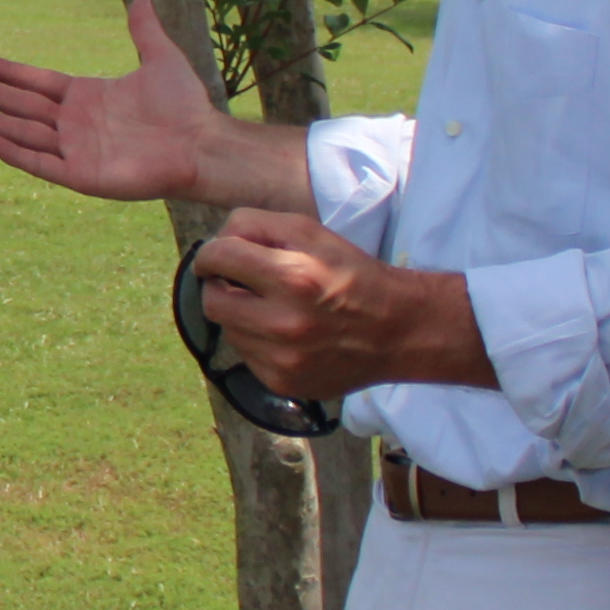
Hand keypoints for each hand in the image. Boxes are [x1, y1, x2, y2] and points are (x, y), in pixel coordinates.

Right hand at [0, 0, 229, 203]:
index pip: (36, 83)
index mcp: (87, 96)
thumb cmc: (185, 106)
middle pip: (21, 107)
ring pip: (23, 134)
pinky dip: (15, 154)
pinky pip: (41, 164)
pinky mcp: (82, 176)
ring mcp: (76, 150)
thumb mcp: (160, 58)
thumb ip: (143, 31)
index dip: (7, 73)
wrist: (201, 144)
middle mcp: (75, 123)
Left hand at [189, 208, 486, 398]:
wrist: (398, 331)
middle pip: (212, 300)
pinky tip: (283, 333)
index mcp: (295, 277)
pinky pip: (246, 355)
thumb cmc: (353, 274)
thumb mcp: (313, 233)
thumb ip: (258, 225)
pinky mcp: (281, 383)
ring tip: (270, 306)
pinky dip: (255, 340)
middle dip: (218, 285)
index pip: (220, 258)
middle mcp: (285, 323)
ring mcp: (282, 360)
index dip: (211, 253)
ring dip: (239, 314)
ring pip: (228, 330)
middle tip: (237, 280)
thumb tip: (216, 240)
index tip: (216, 256)